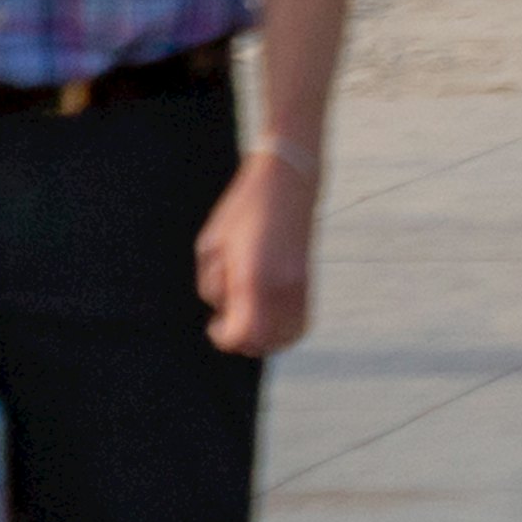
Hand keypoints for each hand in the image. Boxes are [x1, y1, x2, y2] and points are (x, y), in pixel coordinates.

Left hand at [198, 150, 317, 359]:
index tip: (214, 325)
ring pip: (290, 335)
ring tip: (250, 318)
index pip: (244, 333)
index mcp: (254, 276)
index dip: (224, 338)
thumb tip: (222, 311)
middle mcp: (282, 285)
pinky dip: (286, 329)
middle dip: (244, 341)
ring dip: (267, 338)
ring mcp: (301, 283)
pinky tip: (269, 314)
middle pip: (267, 341)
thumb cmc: (242, 209)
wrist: (288, 180)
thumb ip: (214, 284)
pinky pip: (303, 321)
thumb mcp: (212, 246)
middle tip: (228, 323)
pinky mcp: (309, 279)